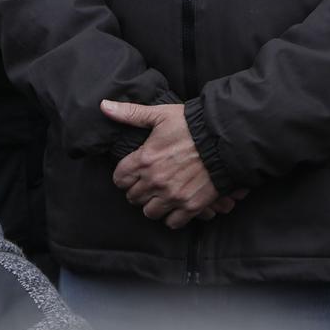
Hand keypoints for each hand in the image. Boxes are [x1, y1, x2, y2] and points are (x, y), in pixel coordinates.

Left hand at [104, 100, 221, 228]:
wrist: (224, 137)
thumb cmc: (192, 124)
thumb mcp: (160, 115)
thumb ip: (130, 113)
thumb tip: (104, 106)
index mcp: (145, 159)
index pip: (120, 179)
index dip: (125, 176)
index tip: (133, 172)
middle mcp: (156, 181)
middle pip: (133, 198)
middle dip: (139, 190)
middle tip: (150, 182)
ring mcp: (173, 195)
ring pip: (150, 212)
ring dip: (154, 204)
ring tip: (162, 194)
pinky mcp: (191, 205)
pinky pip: (172, 222)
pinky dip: (173, 216)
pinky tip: (176, 203)